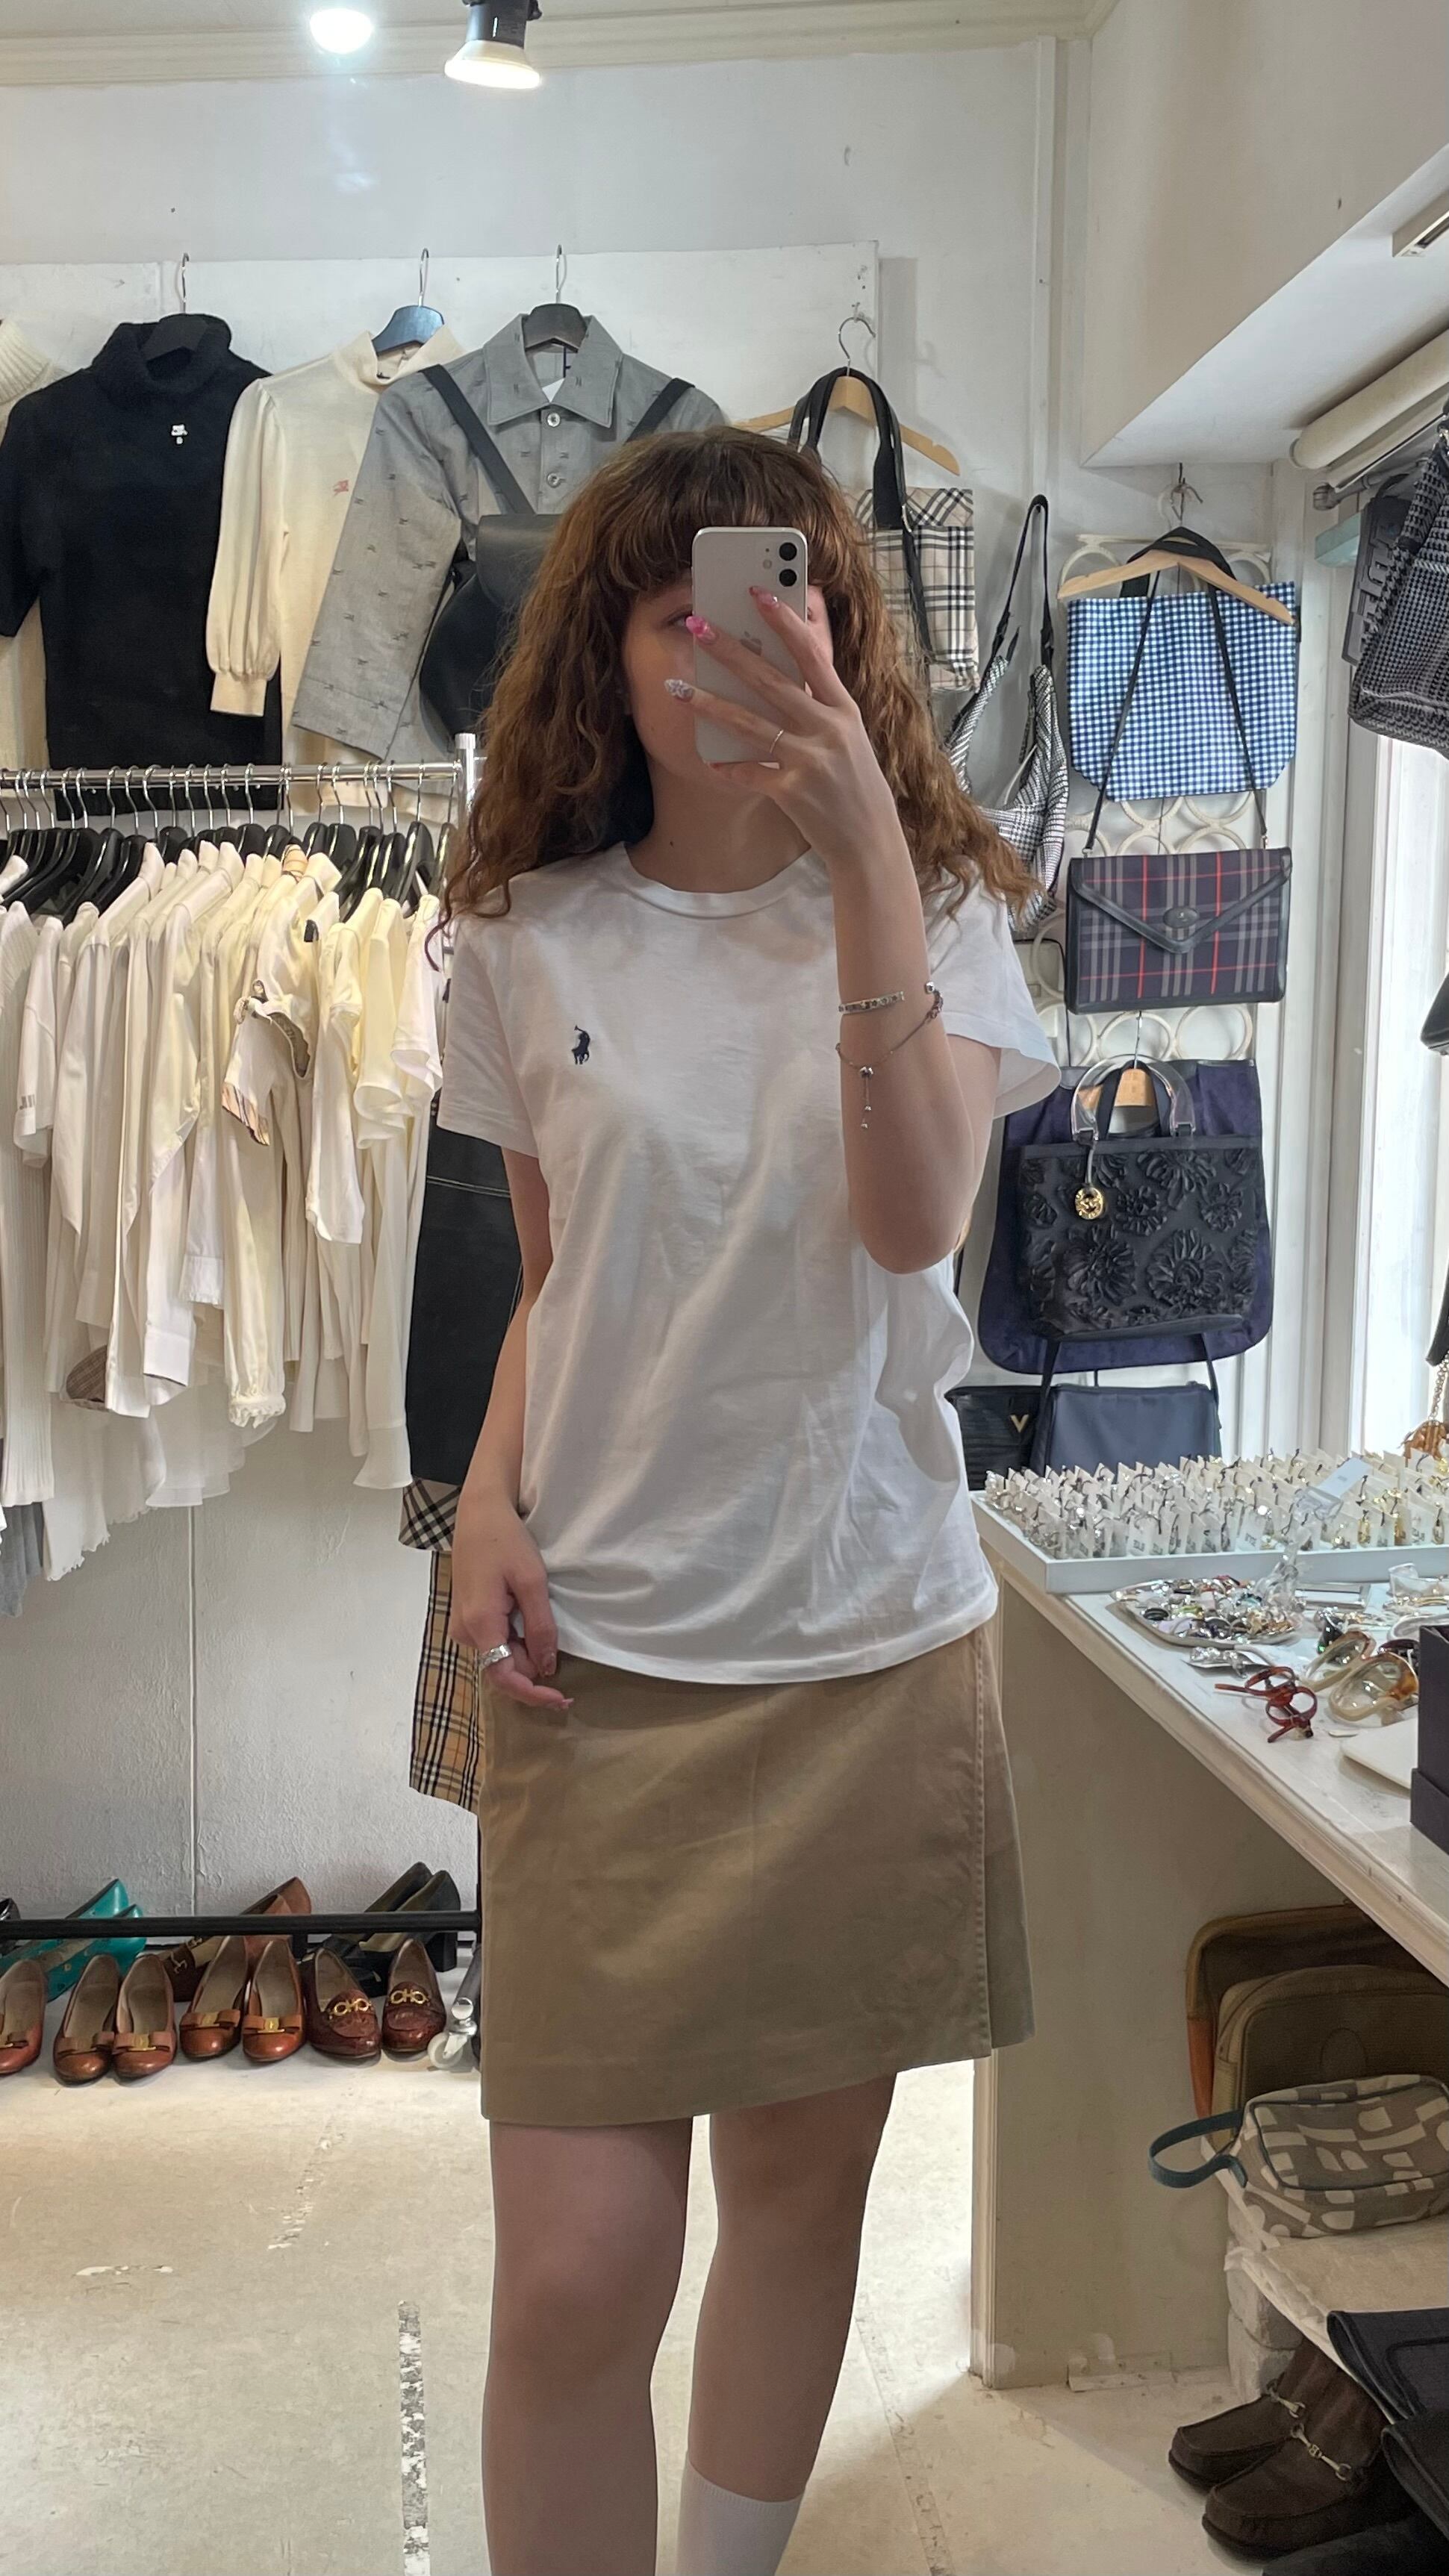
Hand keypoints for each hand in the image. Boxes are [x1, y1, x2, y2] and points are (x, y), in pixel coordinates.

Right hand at [448, 1486, 570, 1710]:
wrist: (479, 1513)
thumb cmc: (505, 1540)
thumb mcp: (532, 1581)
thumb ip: (540, 1627)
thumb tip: (546, 1667)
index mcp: (480, 1623)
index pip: (505, 1677)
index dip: (534, 1694)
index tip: (561, 1698)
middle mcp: (465, 1631)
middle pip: (503, 1669)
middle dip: (533, 1669)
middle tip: (561, 1654)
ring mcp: (462, 1625)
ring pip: (499, 1657)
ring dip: (524, 1652)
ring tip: (542, 1622)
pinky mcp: (465, 1617)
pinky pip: (493, 1643)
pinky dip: (514, 1641)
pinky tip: (528, 1621)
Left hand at [676, 588, 904, 868]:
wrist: (871, 842)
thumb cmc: (856, 785)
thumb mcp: (850, 737)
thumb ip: (822, 703)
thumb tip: (790, 666)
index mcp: (844, 709)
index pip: (812, 654)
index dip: (785, 621)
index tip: (759, 592)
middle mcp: (828, 729)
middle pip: (771, 681)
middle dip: (730, 651)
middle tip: (698, 626)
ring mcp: (810, 761)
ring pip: (749, 724)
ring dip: (708, 704)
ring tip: (676, 687)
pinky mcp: (792, 791)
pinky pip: (748, 773)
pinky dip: (727, 766)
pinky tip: (709, 760)